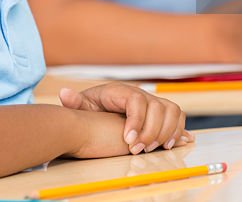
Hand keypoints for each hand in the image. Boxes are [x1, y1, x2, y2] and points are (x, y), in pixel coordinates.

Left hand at [60, 83, 190, 154]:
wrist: (100, 109)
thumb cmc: (91, 108)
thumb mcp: (81, 106)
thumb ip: (75, 103)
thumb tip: (64, 94)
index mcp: (121, 91)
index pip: (136, 100)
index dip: (136, 120)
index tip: (128, 141)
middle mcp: (140, 94)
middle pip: (157, 107)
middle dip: (150, 131)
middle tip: (137, 151)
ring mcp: (153, 103)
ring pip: (171, 111)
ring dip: (166, 131)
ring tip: (152, 148)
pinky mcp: (162, 113)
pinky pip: (177, 117)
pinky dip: (177, 130)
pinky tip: (168, 145)